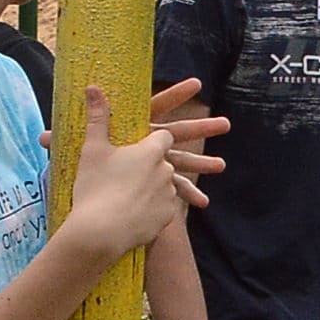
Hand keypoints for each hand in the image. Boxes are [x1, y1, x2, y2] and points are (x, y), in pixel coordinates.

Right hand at [67, 83, 221, 258]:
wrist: (99, 232)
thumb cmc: (94, 187)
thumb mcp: (93, 150)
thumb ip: (98, 118)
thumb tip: (93, 87)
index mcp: (150, 148)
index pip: (164, 135)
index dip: (163, 132)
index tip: (167, 130)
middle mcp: (164, 167)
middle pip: (185, 149)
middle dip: (205, 132)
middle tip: (227, 124)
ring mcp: (166, 192)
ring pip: (181, 182)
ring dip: (196, 180)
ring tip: (216, 176)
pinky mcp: (165, 215)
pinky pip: (170, 207)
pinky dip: (169, 207)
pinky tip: (168, 212)